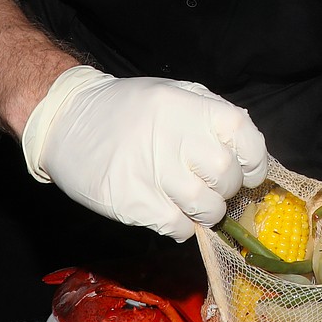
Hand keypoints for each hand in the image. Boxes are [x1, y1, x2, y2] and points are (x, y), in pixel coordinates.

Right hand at [21, 66, 267, 239]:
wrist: (67, 120)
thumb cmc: (125, 108)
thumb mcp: (171, 94)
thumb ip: (208, 115)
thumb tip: (245, 148)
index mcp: (189, 106)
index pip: (244, 134)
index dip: (254, 158)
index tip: (248, 170)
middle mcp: (175, 137)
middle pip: (226, 176)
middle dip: (226, 188)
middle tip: (211, 185)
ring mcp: (154, 171)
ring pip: (206, 208)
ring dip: (206, 211)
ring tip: (190, 200)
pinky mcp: (134, 202)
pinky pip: (178, 227)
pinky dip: (180, 225)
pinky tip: (167, 209)